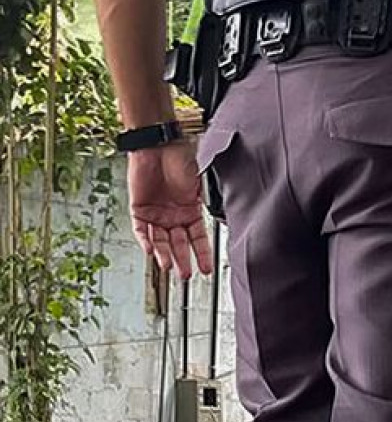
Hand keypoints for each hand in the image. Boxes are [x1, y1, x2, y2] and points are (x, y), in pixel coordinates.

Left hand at [128, 141, 212, 280]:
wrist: (158, 146)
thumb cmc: (182, 158)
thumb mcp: (201, 183)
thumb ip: (206, 202)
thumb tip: (222, 216)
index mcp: (191, 210)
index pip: (198, 237)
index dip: (202, 253)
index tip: (207, 268)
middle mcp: (174, 215)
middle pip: (178, 243)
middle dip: (183, 260)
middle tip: (186, 275)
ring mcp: (156, 213)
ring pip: (160, 241)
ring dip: (165, 254)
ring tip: (170, 267)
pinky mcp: (139, 210)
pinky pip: (141, 231)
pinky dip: (146, 241)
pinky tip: (151, 250)